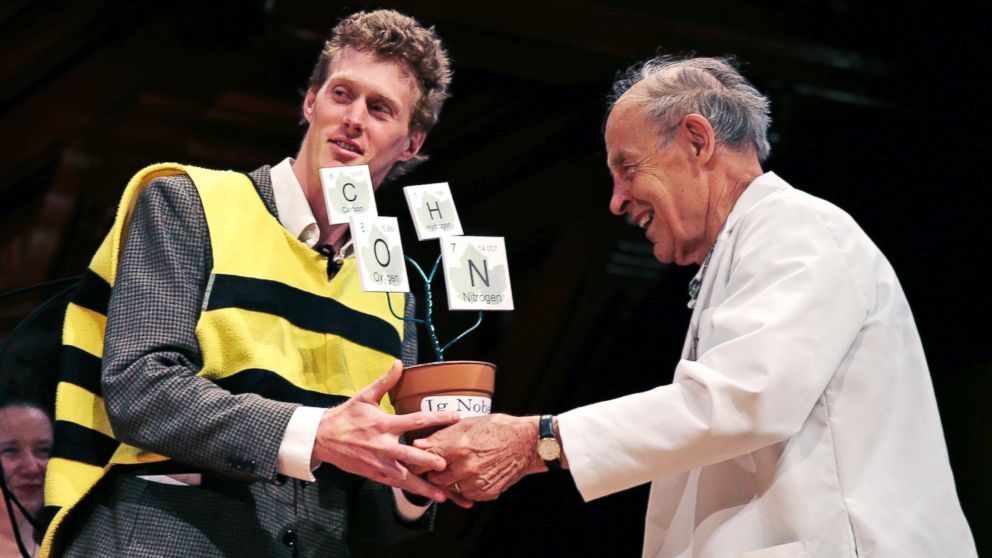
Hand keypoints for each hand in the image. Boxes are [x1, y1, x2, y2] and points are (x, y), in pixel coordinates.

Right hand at [312, 360, 460, 501]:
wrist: (322, 437)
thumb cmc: (346, 415)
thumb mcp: (365, 396)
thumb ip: (385, 381)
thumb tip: (399, 363)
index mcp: (385, 424)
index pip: (417, 420)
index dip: (438, 418)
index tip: (456, 417)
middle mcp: (384, 445)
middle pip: (411, 455)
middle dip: (429, 461)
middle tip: (446, 465)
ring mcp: (379, 462)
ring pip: (404, 477)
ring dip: (423, 487)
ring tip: (441, 495)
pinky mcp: (374, 474)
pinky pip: (394, 483)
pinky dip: (409, 489)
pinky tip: (423, 495)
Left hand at [413, 414, 543, 500]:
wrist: (527, 443)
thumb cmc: (499, 428)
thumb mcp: (469, 424)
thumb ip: (442, 435)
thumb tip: (419, 442)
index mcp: (458, 446)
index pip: (426, 459)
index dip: (418, 460)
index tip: (416, 459)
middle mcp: (465, 467)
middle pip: (435, 478)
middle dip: (432, 473)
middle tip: (434, 468)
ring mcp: (475, 482)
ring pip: (450, 488)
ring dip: (449, 482)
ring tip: (455, 471)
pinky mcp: (485, 492)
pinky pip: (466, 494)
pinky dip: (465, 488)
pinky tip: (471, 477)